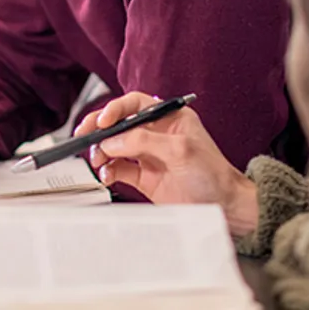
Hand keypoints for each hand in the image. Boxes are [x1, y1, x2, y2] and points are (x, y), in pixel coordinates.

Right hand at [75, 92, 258, 236]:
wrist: (223, 206)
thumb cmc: (213, 173)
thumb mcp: (181, 150)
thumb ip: (146, 141)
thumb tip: (115, 140)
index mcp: (169, 117)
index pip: (136, 104)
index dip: (116, 109)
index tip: (102, 120)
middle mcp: (157, 133)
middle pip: (120, 123)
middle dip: (100, 128)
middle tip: (85, 134)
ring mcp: (149, 155)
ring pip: (115, 146)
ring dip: (102, 151)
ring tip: (99, 159)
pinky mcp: (144, 177)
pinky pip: (119, 169)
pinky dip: (109, 170)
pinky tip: (108, 174)